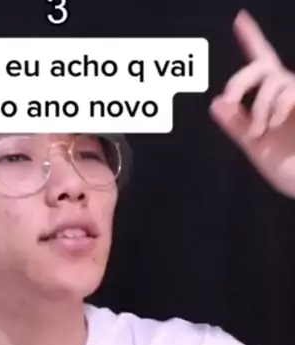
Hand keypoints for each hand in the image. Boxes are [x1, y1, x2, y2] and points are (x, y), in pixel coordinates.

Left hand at [210, 9, 294, 197]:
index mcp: (271, 101)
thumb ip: (236, 126)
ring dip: (260, 106)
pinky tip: (274, 124)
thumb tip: (215, 102)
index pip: (261, 65)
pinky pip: (290, 90)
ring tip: (259, 132)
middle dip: (240, 80)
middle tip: (229, 101)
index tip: (239, 18)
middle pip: (261, 67)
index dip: (252, 39)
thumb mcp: (255, 147)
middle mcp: (287, 93)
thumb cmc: (288, 167)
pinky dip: (277, 106)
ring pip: (274, 81)